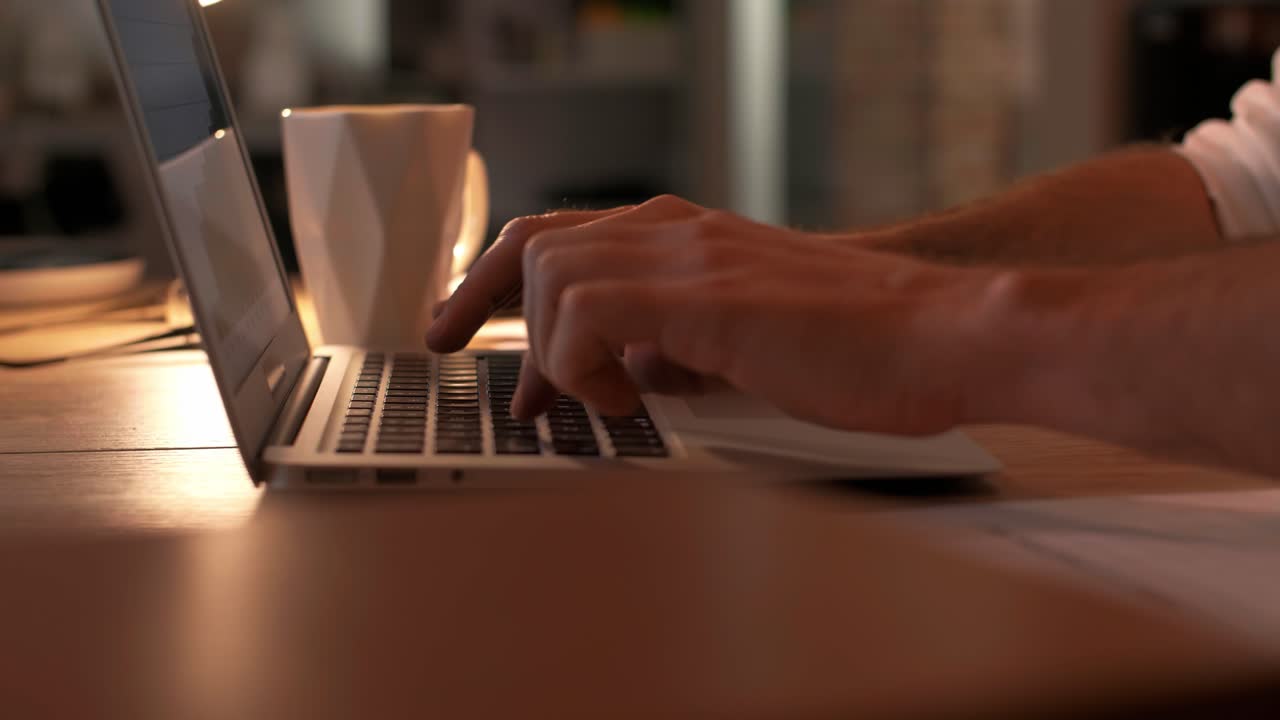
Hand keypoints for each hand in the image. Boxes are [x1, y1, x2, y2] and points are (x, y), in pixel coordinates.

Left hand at [426, 195, 1001, 434]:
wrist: (943, 336)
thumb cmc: (861, 349)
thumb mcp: (746, 345)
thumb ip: (680, 348)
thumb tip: (626, 378)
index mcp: (687, 236)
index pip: (563, 236)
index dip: (496, 279)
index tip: (458, 322)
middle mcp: (678, 232)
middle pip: (535, 242)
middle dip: (476, 299)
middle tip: (446, 346)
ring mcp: (691, 257)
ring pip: (553, 274)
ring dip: (551, 350)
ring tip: (594, 403)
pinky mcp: (706, 296)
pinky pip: (590, 312)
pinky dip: (584, 365)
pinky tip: (629, 402)